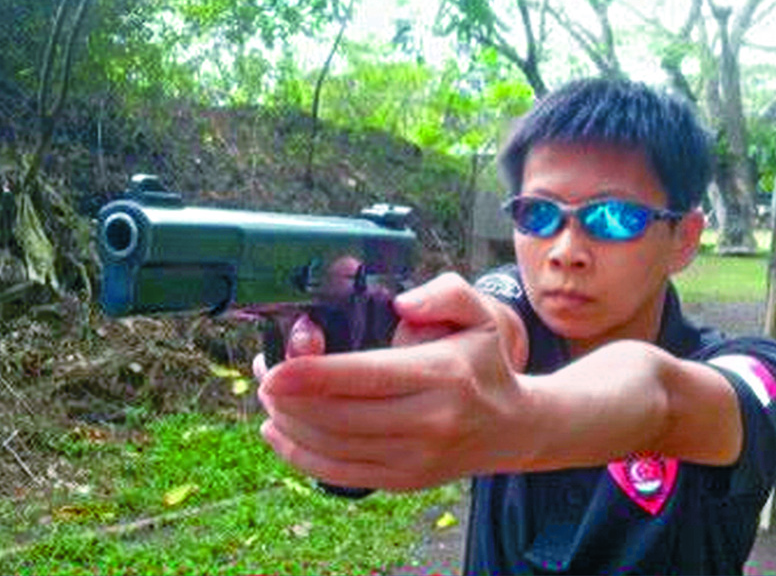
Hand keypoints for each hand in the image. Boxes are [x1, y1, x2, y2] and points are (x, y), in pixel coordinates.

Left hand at [255, 273, 528, 490]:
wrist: (512, 427)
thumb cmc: (482, 362)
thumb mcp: (480, 313)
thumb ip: (445, 294)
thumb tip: (401, 304)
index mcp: (442, 375)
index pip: (366, 377)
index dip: (312, 375)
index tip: (273, 370)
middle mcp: (429, 422)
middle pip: (338, 416)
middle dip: (288, 398)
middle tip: (264, 374)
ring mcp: (414, 458)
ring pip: (332, 446)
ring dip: (288, 422)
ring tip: (269, 397)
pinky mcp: (402, 481)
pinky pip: (338, 472)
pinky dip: (299, 453)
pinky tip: (276, 431)